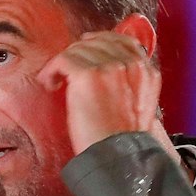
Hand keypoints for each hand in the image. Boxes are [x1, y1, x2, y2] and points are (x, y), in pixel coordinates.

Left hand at [39, 29, 161, 153]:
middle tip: (65, 67)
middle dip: (79, 52)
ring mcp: (110, 67)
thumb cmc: (122, 138)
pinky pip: (63, 59)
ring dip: (63, 63)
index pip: (122, 41)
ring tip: (56, 81)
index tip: (84, 52)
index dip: (99, 43)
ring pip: (79, 49)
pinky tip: (50, 83)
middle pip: (98, 41)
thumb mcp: (138, 105)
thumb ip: (130, 83)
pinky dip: (52, 70)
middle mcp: (131, 65)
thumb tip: (108, 72)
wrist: (118, 154)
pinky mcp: (88, 75)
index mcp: (145, 71)